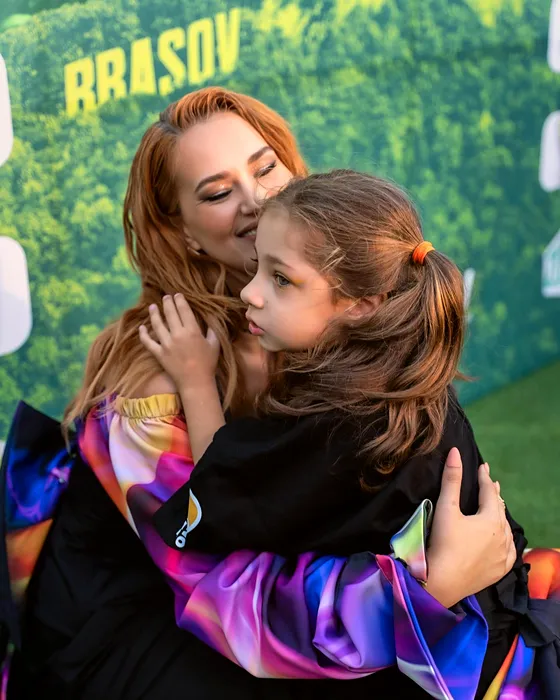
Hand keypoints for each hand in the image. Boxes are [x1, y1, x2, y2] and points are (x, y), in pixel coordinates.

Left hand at [139, 294, 219, 390]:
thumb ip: (212, 330)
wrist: (196, 382)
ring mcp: (166, 344)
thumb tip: (211, 319)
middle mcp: (177, 334)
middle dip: (167, 303)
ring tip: (153, 306)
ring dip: (154, 314)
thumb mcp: (214, 344)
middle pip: (170, 314)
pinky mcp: (159, 354)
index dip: (180, 301)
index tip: (177, 295)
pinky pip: (148, 342)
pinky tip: (142, 327)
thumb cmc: (208, 363)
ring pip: (157, 325)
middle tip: (166, 297)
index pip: (184, 310)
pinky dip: (143, 334)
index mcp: (192, 331)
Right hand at [424, 447, 515, 608]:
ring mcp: (503, 555)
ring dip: (499, 516)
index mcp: (491, 519)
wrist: (442, 582)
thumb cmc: (442, 542)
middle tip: (490, 483)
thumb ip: (452, 479)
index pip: (489, 492)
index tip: (482, 466)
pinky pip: (508, 550)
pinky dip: (505, 539)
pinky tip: (503, 538)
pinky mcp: (499, 570)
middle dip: (493, 495)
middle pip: (499, 509)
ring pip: (505, 529)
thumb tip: (456, 452)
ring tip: (496, 507)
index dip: (484, 478)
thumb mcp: (446, 508)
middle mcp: (502, 536)